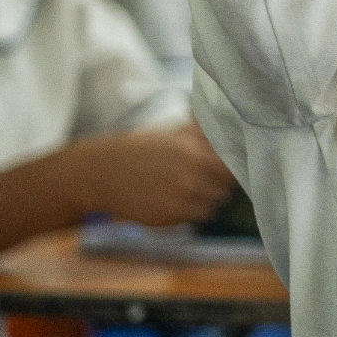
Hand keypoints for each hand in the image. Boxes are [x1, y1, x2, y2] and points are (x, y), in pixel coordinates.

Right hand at [67, 125, 235, 227]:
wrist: (102, 173)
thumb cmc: (140, 151)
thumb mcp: (171, 134)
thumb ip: (201, 131)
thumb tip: (227, 120)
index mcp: (194, 149)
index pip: (234, 162)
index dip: (234, 165)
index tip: (229, 167)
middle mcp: (192, 171)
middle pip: (228, 185)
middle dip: (221, 183)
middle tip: (208, 181)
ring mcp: (183, 194)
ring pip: (216, 202)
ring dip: (209, 198)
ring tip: (190, 191)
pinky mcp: (172, 214)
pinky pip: (199, 216)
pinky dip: (195, 211)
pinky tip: (179, 201)